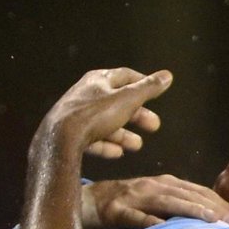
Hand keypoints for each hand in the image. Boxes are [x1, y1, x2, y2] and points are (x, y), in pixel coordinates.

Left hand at [34, 67, 170, 157]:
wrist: (60, 137)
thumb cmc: (95, 114)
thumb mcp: (127, 100)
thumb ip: (148, 89)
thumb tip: (167, 75)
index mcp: (99, 80)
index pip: (125, 75)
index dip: (143, 82)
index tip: (157, 91)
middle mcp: (87, 93)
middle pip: (118, 102)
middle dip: (138, 114)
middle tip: (154, 125)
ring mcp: (77, 113)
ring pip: (106, 122)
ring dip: (124, 134)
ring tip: (137, 145)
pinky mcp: (71, 132)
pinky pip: (93, 137)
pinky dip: (107, 144)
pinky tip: (117, 153)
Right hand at [80, 175, 228, 228]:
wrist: (82, 203)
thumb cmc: (124, 206)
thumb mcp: (154, 205)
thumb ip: (178, 210)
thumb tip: (210, 226)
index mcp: (165, 184)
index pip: (200, 192)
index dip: (223, 203)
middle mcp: (153, 186)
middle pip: (189, 194)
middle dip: (215, 207)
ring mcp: (133, 196)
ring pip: (167, 201)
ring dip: (191, 210)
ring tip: (212, 221)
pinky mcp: (115, 210)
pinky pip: (135, 217)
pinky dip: (150, 222)